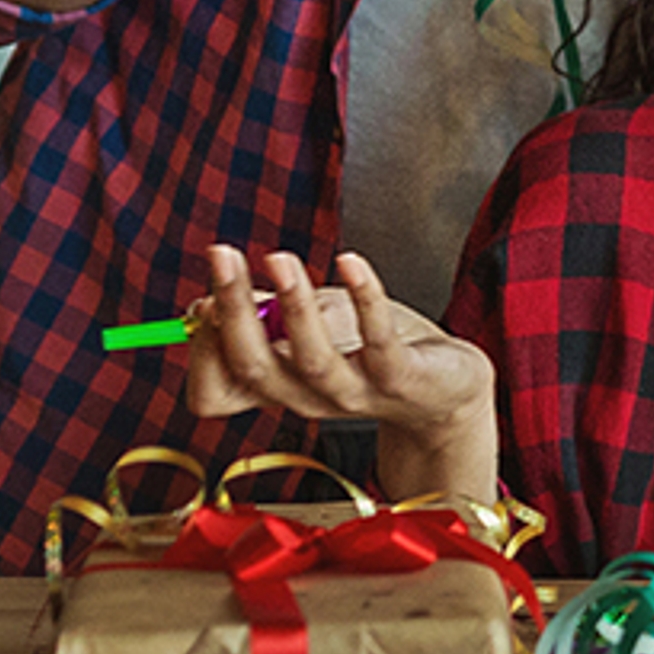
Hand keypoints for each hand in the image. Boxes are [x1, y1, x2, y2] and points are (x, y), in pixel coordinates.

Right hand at [181, 246, 497, 500]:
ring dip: (293, 305)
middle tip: (221, 254)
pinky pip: (378, 340)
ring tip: (279, 258)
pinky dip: (365, 299)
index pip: (216, 389)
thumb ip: (270, 319)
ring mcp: (355, 394)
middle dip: (232, 309)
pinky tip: (351, 261)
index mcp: (279, 390)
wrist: (450, 394)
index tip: (203, 294)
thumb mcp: (318, 330)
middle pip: (253, 366)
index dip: (204, 345)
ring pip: (312, 358)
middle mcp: (307, 399)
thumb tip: (209, 299)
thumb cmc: (376, 354)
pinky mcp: (402, 379)